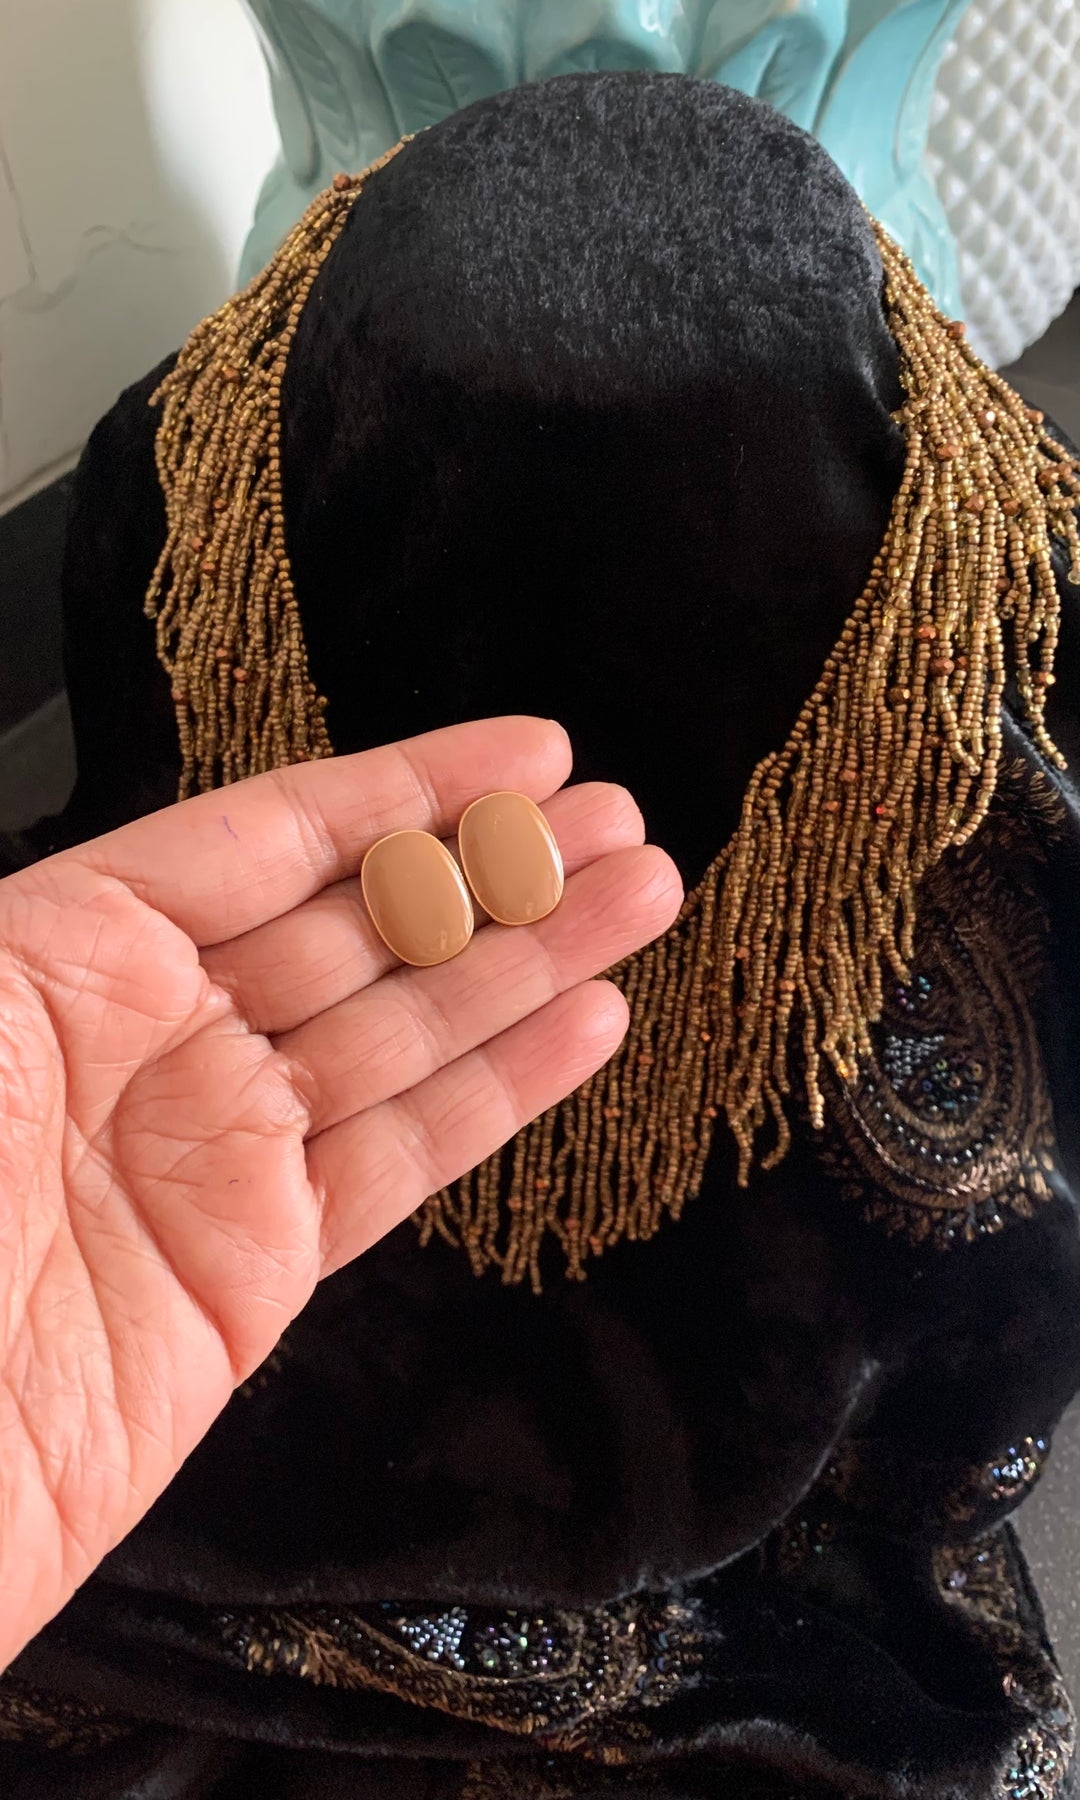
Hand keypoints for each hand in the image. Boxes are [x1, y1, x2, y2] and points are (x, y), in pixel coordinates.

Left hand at [0, 716, 680, 1668]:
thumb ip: (105, 910)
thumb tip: (238, 844)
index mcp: (76, 948)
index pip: (275, 835)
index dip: (410, 789)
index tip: (524, 754)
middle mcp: (159, 1039)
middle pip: (364, 928)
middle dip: (496, 868)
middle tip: (609, 820)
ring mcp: (217, 1153)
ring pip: (410, 1032)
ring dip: (533, 961)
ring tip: (641, 893)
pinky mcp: (260, 1269)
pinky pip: (405, 1158)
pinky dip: (503, 1092)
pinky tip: (584, 1026)